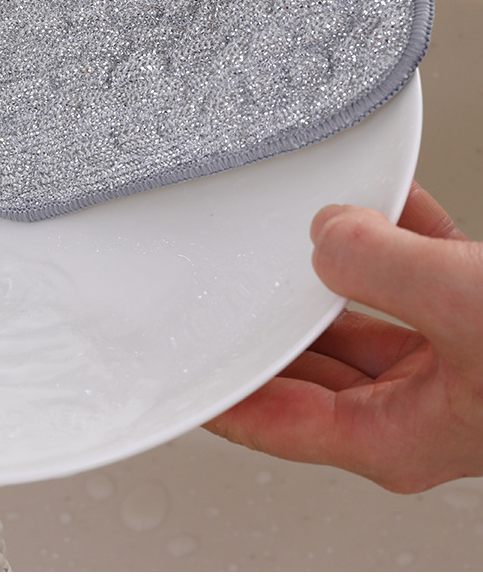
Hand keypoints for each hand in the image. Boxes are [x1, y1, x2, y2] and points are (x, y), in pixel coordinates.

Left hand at [204, 181, 482, 492]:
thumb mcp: (460, 308)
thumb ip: (381, 270)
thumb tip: (327, 236)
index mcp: (394, 436)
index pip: (276, 420)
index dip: (221, 392)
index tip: (176, 363)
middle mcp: (413, 403)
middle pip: (308, 359)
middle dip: (270, 314)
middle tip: (224, 278)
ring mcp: (443, 360)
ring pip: (359, 308)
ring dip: (336, 261)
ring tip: (300, 223)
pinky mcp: (474, 315)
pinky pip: (416, 266)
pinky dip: (397, 227)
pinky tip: (382, 193)